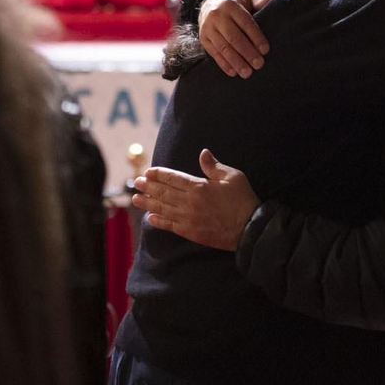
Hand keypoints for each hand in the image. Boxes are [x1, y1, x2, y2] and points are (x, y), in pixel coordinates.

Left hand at [132, 150, 259, 250]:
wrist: (248, 228)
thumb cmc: (242, 199)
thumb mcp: (232, 177)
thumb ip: (214, 166)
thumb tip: (203, 153)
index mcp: (198, 187)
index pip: (173, 178)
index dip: (159, 174)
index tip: (148, 172)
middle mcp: (189, 202)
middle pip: (163, 192)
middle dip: (148, 187)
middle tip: (136, 182)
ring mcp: (188, 218)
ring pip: (162, 209)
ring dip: (148, 203)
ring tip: (136, 198)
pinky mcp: (190, 232)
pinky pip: (169, 225)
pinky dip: (158, 221)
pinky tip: (150, 217)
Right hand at [197, 0, 276, 77]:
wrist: (209, 3)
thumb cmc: (236, 2)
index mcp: (230, 5)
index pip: (245, 23)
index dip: (256, 37)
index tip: (265, 50)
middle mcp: (217, 16)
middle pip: (234, 37)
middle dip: (247, 52)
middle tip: (259, 65)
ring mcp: (208, 28)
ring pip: (223, 47)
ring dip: (236, 62)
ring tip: (247, 73)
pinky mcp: (203, 38)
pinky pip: (214, 53)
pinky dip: (224, 64)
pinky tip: (233, 72)